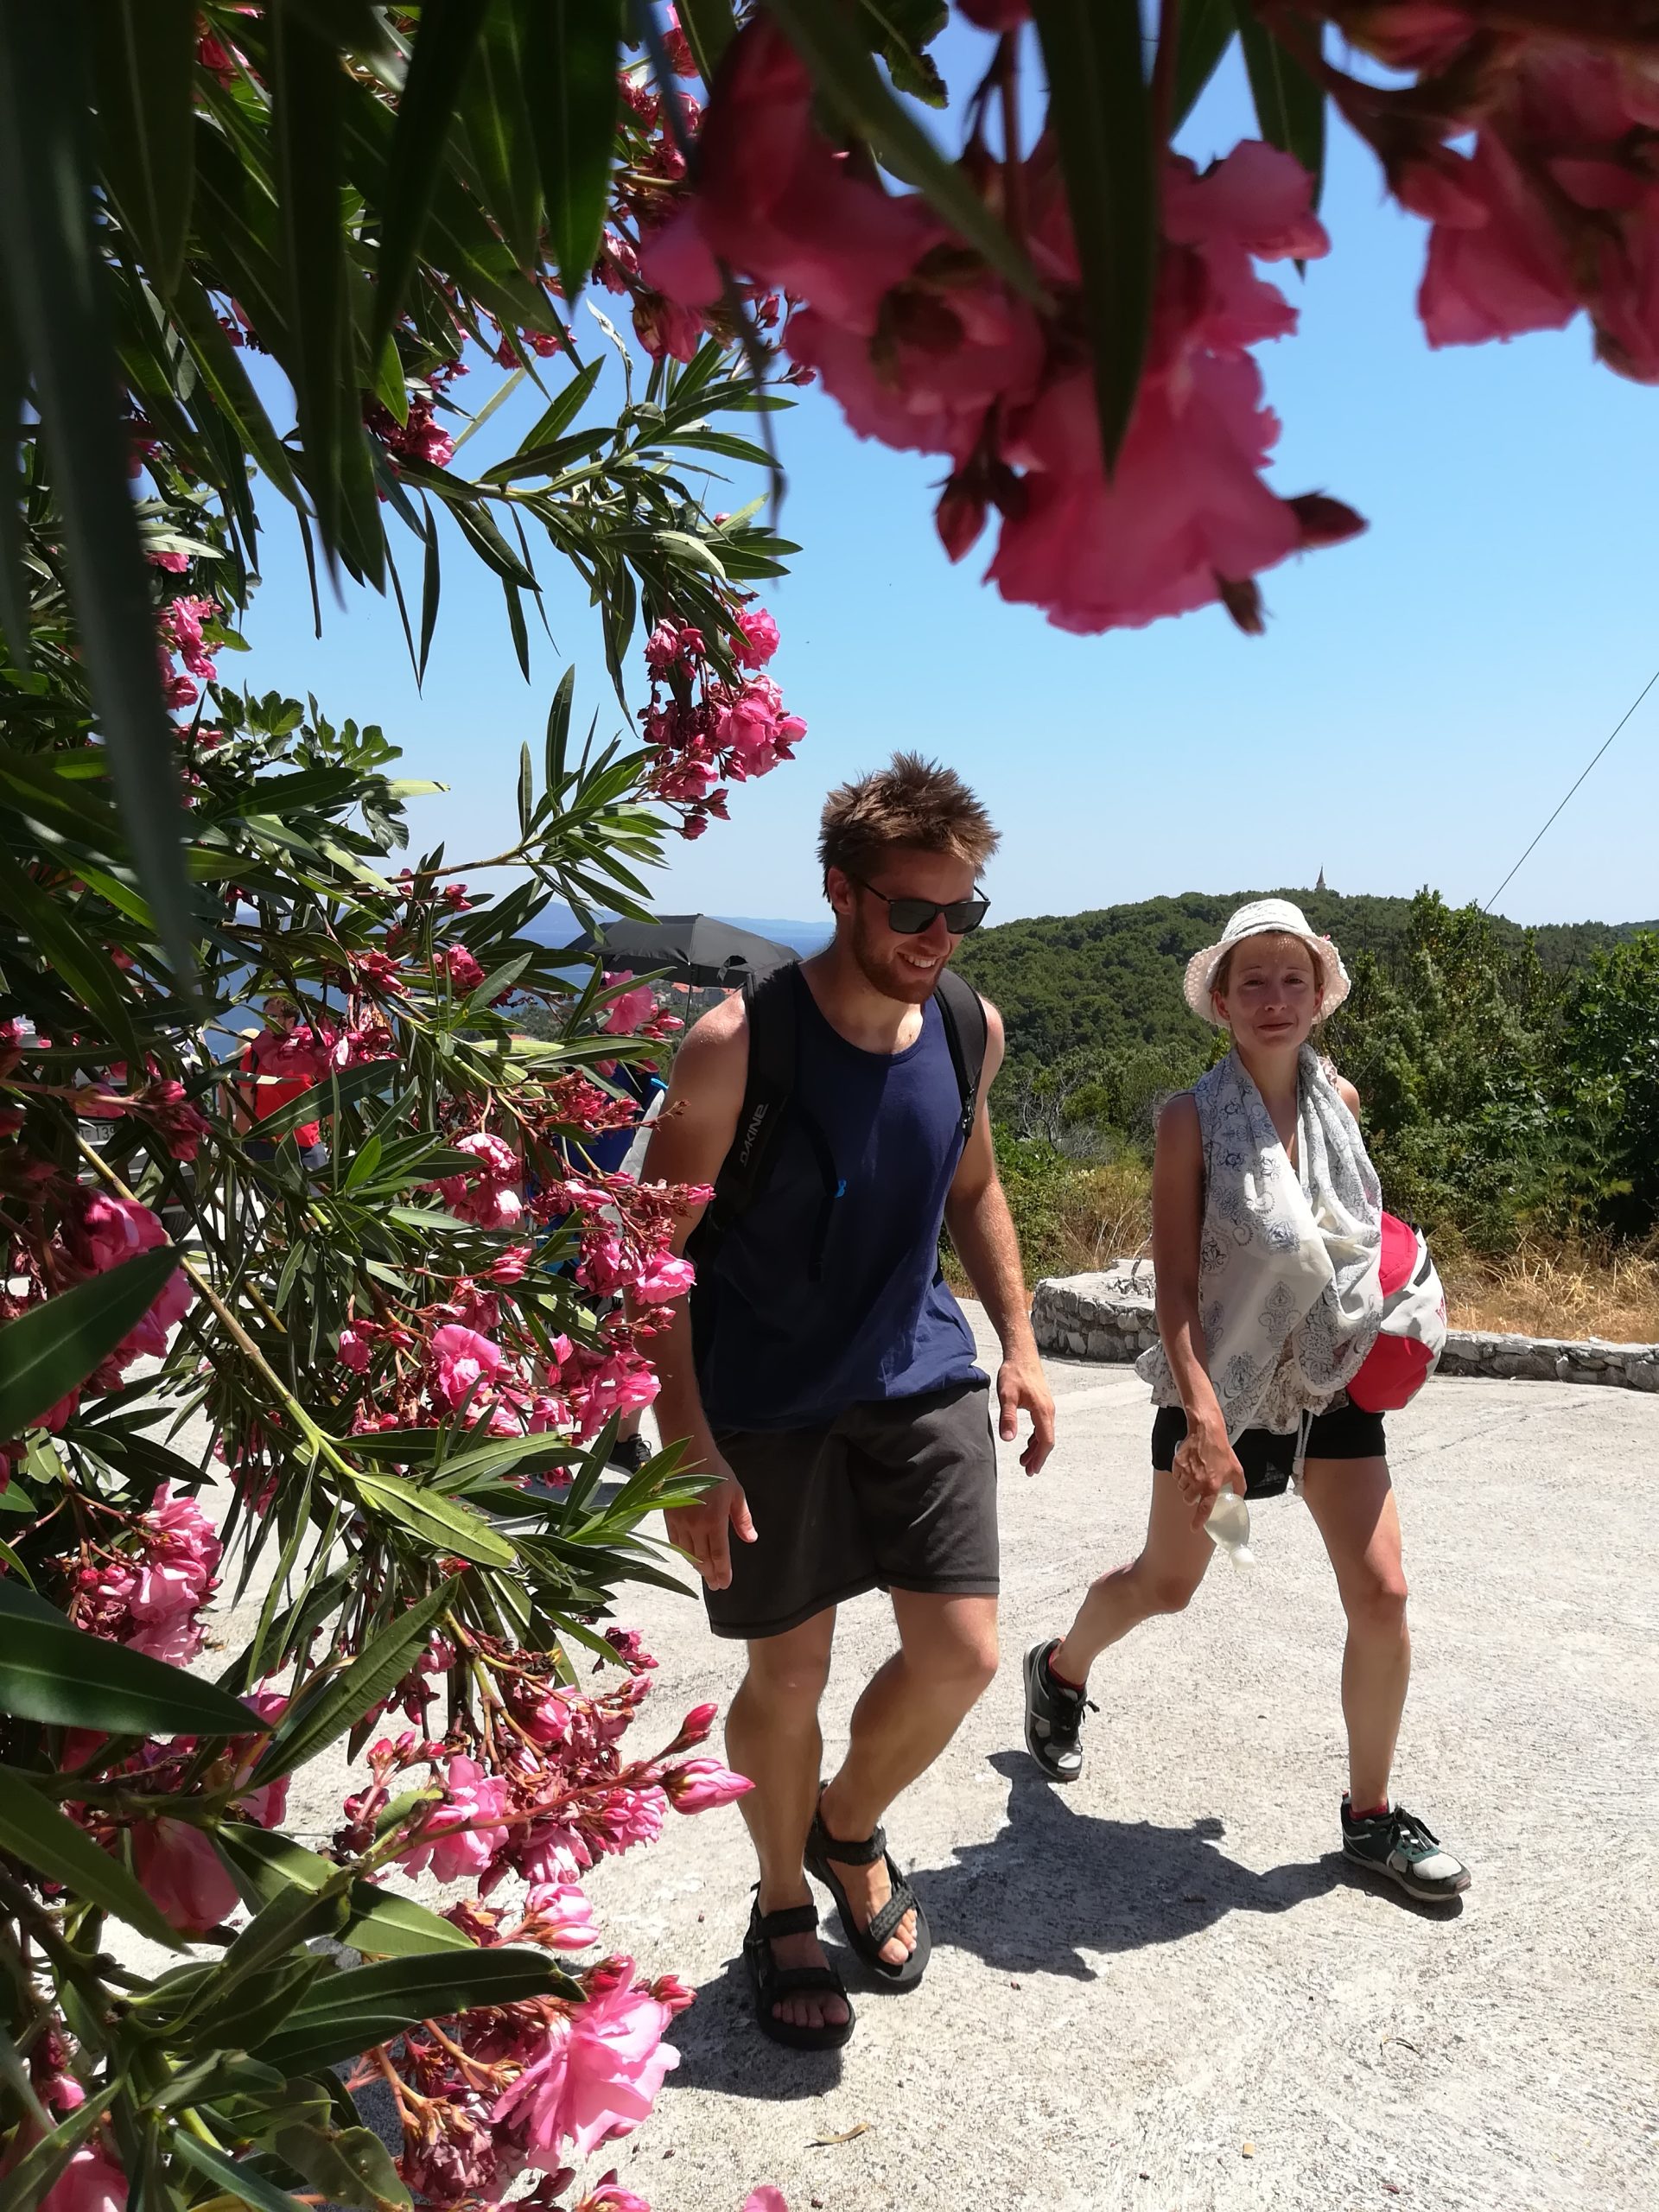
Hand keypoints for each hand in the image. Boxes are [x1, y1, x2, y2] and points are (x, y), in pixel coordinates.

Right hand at [663, 1458, 755, 1590]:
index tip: (725, 1584)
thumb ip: (743, 1519)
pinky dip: (683, 1554)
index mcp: (715, 1521)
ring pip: (688, 1553)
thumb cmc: (716, 1472)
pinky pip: (675, 1542)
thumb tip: (751, 1539)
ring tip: (705, 1575)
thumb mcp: (736, 1494)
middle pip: (703, 1558)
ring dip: (697, 1567)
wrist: (689, 1455)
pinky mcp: (669, 1517)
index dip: (722, 1571)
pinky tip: (689, 1558)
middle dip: (710, 1574)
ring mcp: (680, 1522)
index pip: (719, 1555)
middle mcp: (696, 1526)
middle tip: (716, 1585)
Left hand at [996, 1348, 1055, 1474]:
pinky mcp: (1042, 1403)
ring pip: (1045, 1433)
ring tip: (1025, 1461)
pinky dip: (1036, 1438)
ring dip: (1036, 1448)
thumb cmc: (1014, 1373)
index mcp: (1043, 1411)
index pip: (1046, 1440)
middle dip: (1038, 1457)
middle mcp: (1049, 1410)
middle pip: (1047, 1439)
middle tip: (1028, 1471)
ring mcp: (1047, 1407)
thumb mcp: (1007, 1396)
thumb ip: (1008, 1417)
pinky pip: (1042, 1426)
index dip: (1039, 1457)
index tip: (1033, 1470)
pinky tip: (1027, 1443)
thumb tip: (1009, 1439)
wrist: (1022, 1355)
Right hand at [1171, 1418, 1245, 1531]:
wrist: (1206, 1432)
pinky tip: (1190, 1467)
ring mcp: (1185, 1473)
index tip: (1194, 1528)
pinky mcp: (1177, 1465)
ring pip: (1181, 1488)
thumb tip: (1239, 1498)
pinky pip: (1176, 1476)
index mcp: (1212, 1486)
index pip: (1204, 1509)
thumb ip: (1239, 1487)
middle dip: (1192, 1497)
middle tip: (1199, 1489)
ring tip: (1195, 1475)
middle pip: (1188, 1500)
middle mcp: (1197, 1482)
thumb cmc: (1222, 1451)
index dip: (1198, 1520)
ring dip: (1186, 1486)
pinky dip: (1181, 1475)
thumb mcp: (1237, 1470)